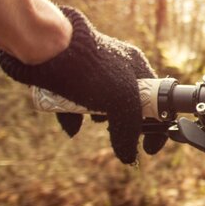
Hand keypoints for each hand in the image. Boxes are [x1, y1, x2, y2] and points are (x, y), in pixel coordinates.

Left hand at [0, 6, 166, 163]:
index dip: (156, 122)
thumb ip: (129, 130)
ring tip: (93, 120)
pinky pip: (75, 101)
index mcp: (137, 66)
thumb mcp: (122, 102)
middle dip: (123, 121)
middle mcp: (117, 65)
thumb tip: (129, 158)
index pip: (156, 97)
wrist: (47, 47)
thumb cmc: (91, 70)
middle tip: (117, 132)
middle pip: (128, 101)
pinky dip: (75, 115)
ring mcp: (91, 69)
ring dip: (98, 116)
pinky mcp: (67, 74)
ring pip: (100, 102)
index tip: (149, 146)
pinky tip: (71, 125)